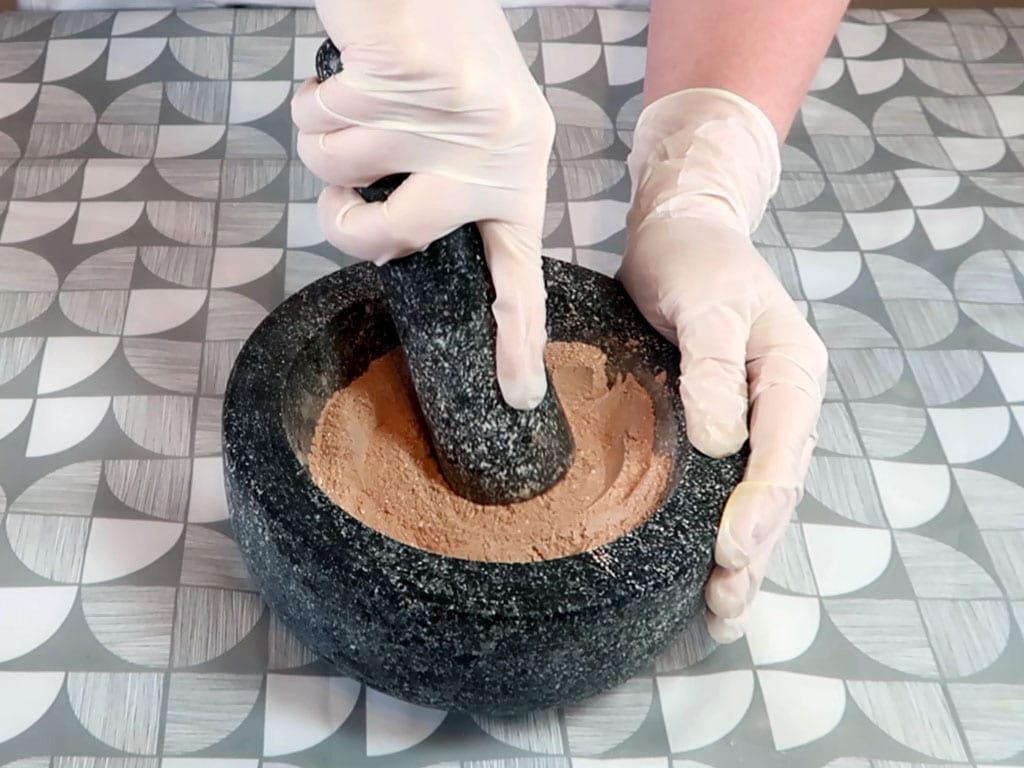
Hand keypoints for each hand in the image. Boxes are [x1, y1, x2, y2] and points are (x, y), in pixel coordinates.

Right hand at [292, 0, 554, 409]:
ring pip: (339, 172)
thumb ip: (445, 186)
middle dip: (345, 221)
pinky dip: (310, 99)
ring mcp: (448, 118)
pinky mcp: (405, 80)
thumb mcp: (469, 123)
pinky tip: (347, 71)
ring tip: (357, 95)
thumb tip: (393, 242)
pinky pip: (317, 123)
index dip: (516, 338)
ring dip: (325, 138)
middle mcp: (493, 150)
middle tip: (343, 193)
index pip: (519, 271)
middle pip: (393, 238)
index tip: (517, 395)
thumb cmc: (442, 44)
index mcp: (517, 170)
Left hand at [619, 89, 827, 642]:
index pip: (782, 451)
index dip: (758, 507)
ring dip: (741, 552)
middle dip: (752, 550)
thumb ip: (713, 365)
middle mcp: (782, 401)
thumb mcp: (703, 302)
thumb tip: (720, 440)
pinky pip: (729, 481)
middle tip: (723, 604)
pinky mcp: (724, 420)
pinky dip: (719, 524)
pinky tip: (702, 563)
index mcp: (791, 371)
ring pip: (756, 495)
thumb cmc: (691, 258)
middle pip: (776, 488)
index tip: (728, 552)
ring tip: (719, 609)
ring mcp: (756, 415)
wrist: (679, 231)